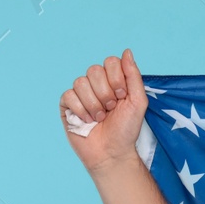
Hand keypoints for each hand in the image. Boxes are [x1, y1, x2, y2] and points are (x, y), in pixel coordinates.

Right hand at [58, 48, 148, 176]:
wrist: (112, 152)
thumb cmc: (126, 129)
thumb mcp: (138, 102)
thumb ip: (133, 75)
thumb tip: (127, 51)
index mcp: (112, 80)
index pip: (110, 62)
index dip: (116, 79)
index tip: (122, 96)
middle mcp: (95, 84)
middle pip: (94, 70)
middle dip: (106, 94)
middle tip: (111, 109)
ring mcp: (80, 94)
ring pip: (80, 82)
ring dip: (94, 104)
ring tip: (100, 118)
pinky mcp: (67, 105)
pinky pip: (69, 96)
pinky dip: (81, 110)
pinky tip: (87, 120)